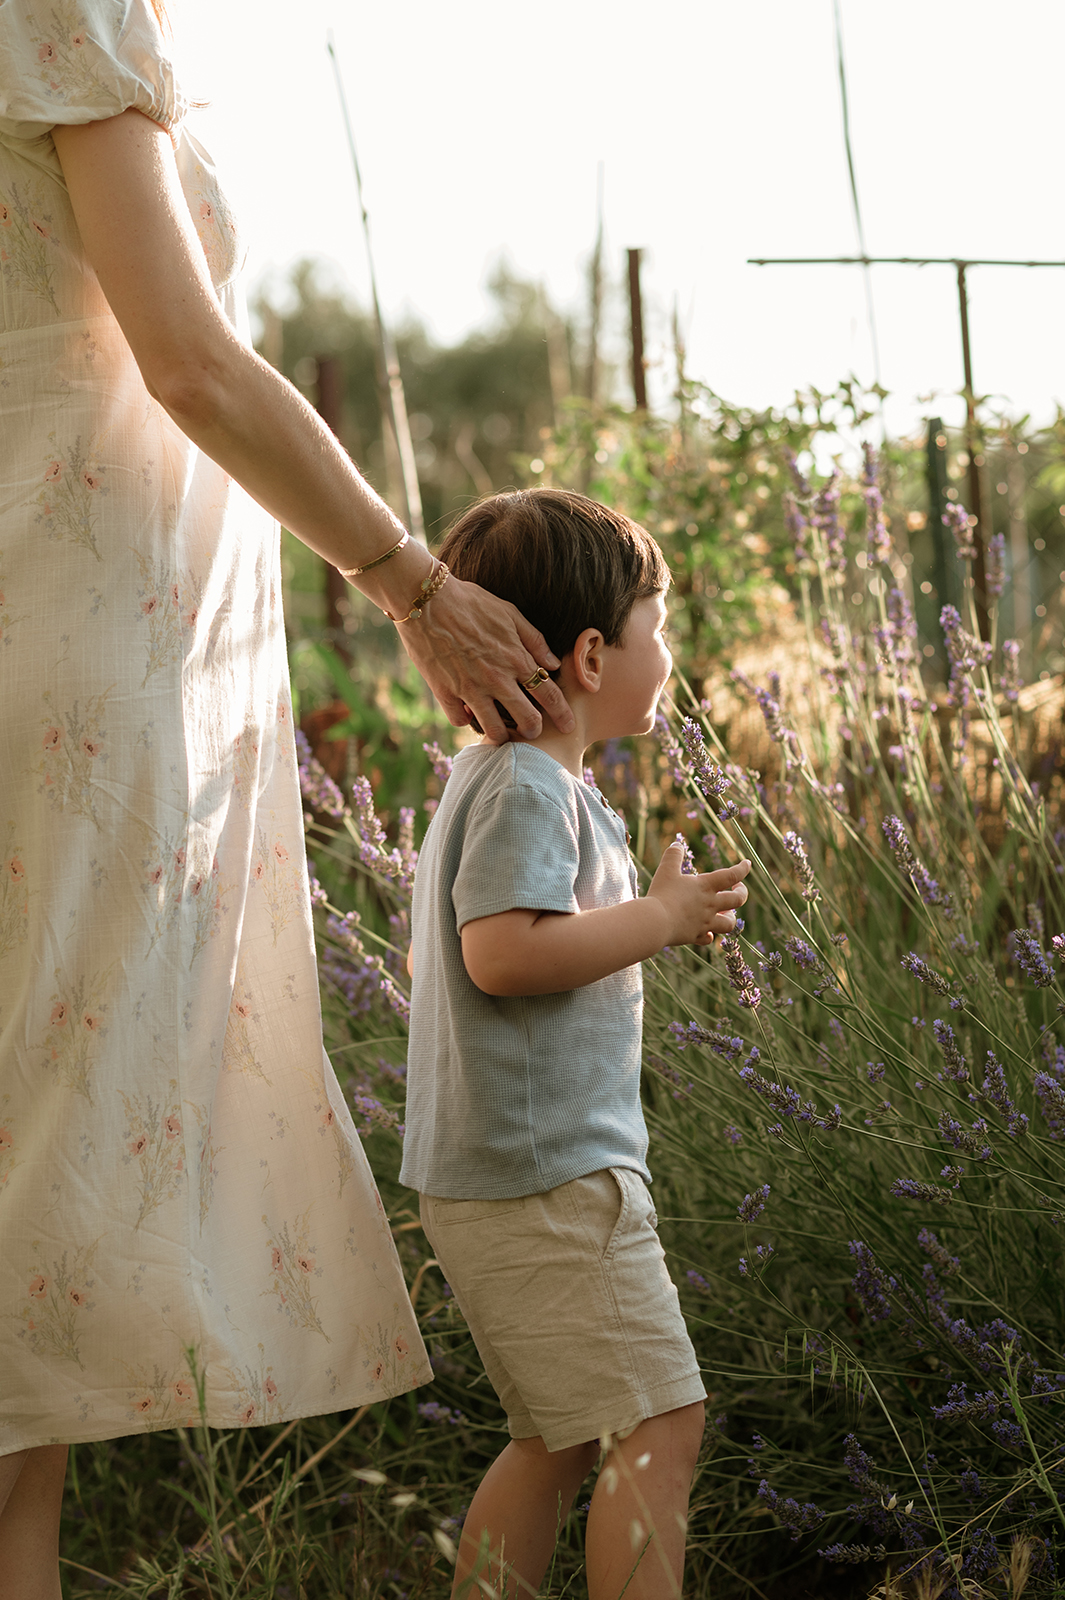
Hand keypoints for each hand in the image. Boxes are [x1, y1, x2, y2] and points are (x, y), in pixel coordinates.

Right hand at [395, 573, 574, 743]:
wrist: (426, 600)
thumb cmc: (470, 602)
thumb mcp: (509, 613)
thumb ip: (534, 640)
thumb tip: (553, 664)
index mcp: (516, 659)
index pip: (549, 694)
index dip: (562, 714)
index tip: (568, 726)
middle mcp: (497, 678)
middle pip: (526, 719)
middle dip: (534, 730)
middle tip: (532, 731)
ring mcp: (470, 688)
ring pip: (494, 730)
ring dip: (501, 735)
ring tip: (501, 732)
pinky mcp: (445, 692)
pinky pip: (459, 721)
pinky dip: (465, 720)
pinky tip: (467, 713)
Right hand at [646, 844, 750, 947]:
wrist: (655, 922)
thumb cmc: (661, 893)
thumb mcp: (666, 870)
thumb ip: (673, 856)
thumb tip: (677, 844)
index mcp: (706, 886)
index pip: (731, 875)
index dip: (742, 869)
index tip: (747, 864)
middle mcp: (710, 905)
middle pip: (737, 900)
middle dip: (742, 893)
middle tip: (738, 889)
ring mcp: (705, 922)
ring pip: (729, 923)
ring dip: (730, 917)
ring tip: (726, 913)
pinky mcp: (695, 935)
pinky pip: (708, 938)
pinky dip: (709, 935)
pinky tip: (706, 932)